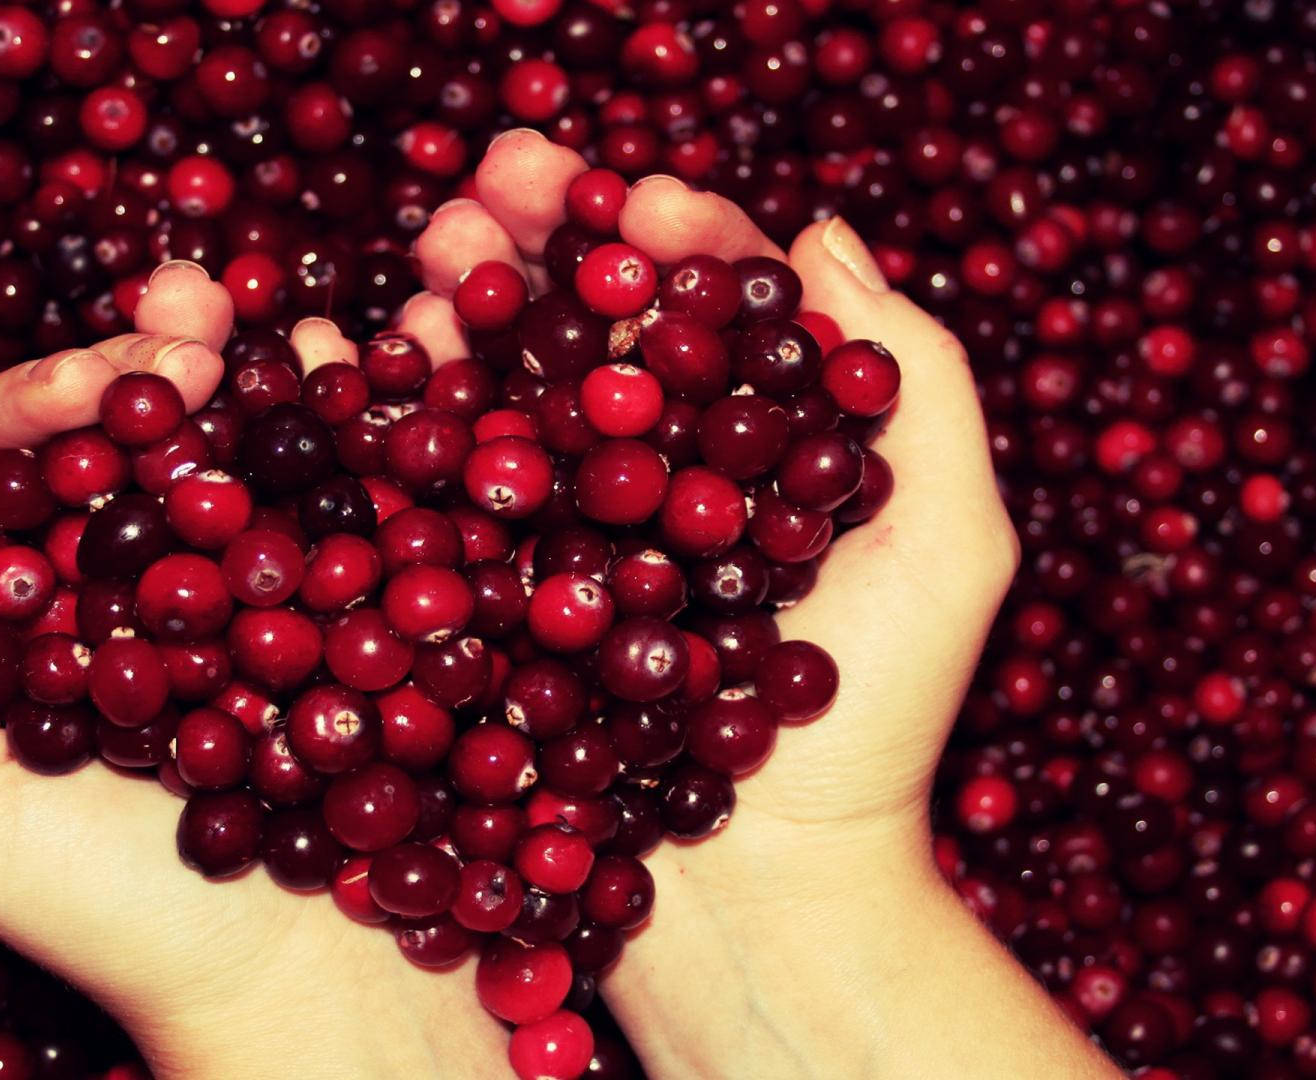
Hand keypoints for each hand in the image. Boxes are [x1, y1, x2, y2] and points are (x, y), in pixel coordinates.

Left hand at [0, 267, 507, 1079]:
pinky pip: (335, 492)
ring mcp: (241, 590)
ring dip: (241, 364)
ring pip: (227, 447)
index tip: (103, 384)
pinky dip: (343, 418)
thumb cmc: (115, 926)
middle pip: (120, 441)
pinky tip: (350, 353)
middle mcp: (126, 590)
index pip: (6, 472)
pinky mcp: (346, 604)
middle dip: (151, 362)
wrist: (306, 991)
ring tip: (257, 309)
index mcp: (21, 621)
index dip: (44, 404)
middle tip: (191, 314)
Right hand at [398, 130, 1115, 1079]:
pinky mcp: (491, 597)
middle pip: (593, 332)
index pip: (712, 310)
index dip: (670, 241)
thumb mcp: (951, 547)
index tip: (631, 202)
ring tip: (435, 240)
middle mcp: (656, 474)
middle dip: (541, 242)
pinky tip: (363, 344)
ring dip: (463, 305)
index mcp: (763, 444)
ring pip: (509, 393)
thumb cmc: (878, 733)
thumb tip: (822, 234)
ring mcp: (567, 533)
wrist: (770, 901)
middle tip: (493, 174)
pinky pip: (439, 493)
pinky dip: (398, 414)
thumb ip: (917, 383)